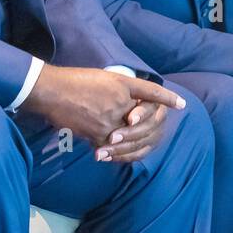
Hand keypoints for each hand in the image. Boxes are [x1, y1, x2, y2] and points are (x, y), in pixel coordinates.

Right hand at [23, 64, 185, 155]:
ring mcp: (111, 120)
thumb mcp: (102, 79)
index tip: (181, 105)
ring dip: (129, 144)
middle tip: (148, 133)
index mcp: (122, 85)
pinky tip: (106, 154)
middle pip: (143, 122)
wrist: (51, 91)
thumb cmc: (73, 82)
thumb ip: (118, 92)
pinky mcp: (98, 135)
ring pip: (129, 138)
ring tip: (124, 146)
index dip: (167, 99)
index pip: (151, 92)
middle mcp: (121, 102)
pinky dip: (112, 152)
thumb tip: (129, 106)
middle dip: (146, 128)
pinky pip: (112, 148)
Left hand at [95, 100, 167, 162]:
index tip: (130, 120)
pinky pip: (137, 155)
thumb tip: (127, 108)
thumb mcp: (120, 87)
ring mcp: (154, 135)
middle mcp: (158, 118)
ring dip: (121, 149)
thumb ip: (126, 93)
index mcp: (155, 102)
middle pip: (147, 129)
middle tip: (111, 138)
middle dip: (129, 134)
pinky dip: (122, 156)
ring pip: (140, 144)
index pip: (151, 108)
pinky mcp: (147, 147)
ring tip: (101, 151)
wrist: (109, 106)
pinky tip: (107, 157)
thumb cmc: (113, 93)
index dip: (141, 114)